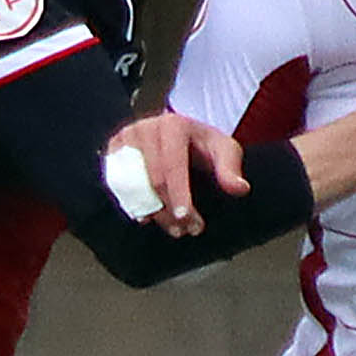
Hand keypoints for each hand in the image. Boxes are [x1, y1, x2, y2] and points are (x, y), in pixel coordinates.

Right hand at [104, 112, 252, 234]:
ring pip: (133, 186)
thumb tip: (240, 188)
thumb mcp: (224, 150)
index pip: (172, 165)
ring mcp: (125, 139)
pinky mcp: (114, 151)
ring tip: (174, 229)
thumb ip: (230, 169)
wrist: (180, 134)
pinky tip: (150, 218)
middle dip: (170, 210)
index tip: (186, 218)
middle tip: (187, 230)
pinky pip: (118, 186)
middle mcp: (145, 128)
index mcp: (173, 125)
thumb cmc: (203, 144)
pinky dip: (133, 205)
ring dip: (153, 213)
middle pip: (152, 179)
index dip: (178, 194)